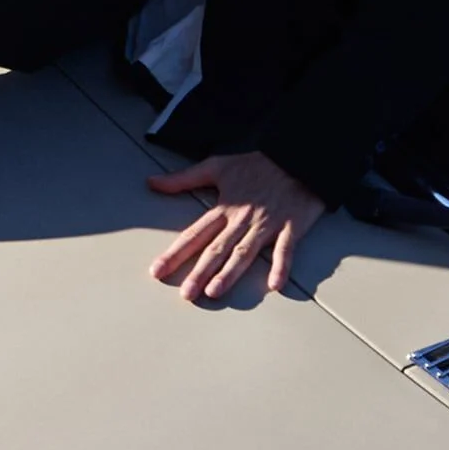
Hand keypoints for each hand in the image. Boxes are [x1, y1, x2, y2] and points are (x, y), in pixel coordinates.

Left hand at [146, 150, 323, 304]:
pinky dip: (281, 266)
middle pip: (217, 248)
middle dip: (200, 271)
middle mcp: (242, 218)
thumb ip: (184, 178)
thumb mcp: (217, 166)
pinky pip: (286, 248)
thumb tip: (151, 182)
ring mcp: (266, 223)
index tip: (157, 271)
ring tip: (215, 291)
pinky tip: (274, 285)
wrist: (296, 155)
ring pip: (245, 251)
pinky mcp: (291, 225)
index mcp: (224, 206)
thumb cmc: (257, 163)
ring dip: (230, 272)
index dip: (175, 253)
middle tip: (186, 294)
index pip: (195, 233)